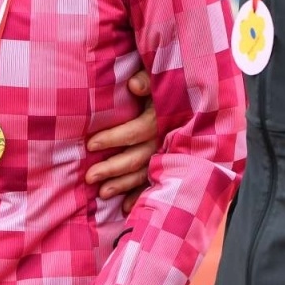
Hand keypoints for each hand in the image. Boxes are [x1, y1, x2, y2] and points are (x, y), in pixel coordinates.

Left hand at [85, 71, 156, 211]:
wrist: (195, 94)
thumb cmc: (169, 85)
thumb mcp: (160, 77)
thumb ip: (147, 79)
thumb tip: (134, 85)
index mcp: (164, 116)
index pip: (137, 131)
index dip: (114, 138)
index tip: (91, 144)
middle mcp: (168, 138)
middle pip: (139, 157)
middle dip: (113, 168)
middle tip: (90, 176)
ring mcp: (170, 153)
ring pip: (145, 172)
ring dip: (123, 185)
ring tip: (101, 194)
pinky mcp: (170, 162)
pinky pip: (155, 182)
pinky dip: (140, 195)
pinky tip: (125, 208)